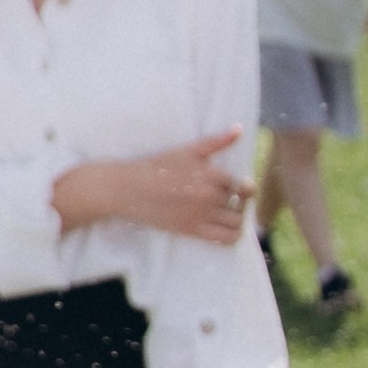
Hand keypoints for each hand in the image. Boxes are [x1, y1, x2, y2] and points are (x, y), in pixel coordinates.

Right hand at [57, 132, 248, 243]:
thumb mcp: (187, 150)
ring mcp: (201, 215)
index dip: (237, 186)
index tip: (229, 187)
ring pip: (237, 221)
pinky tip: (225, 228)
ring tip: (226, 214)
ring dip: (237, 218)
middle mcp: (209, 196)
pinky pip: (226, 238)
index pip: (239, 184)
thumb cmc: (156, 166)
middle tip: (227, 200)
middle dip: (238, 202)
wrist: (127, 188)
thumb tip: (240, 129)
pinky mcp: (191, 230)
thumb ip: (216, 141)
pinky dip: (233, 236)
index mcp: (211, 174)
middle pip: (240, 203)